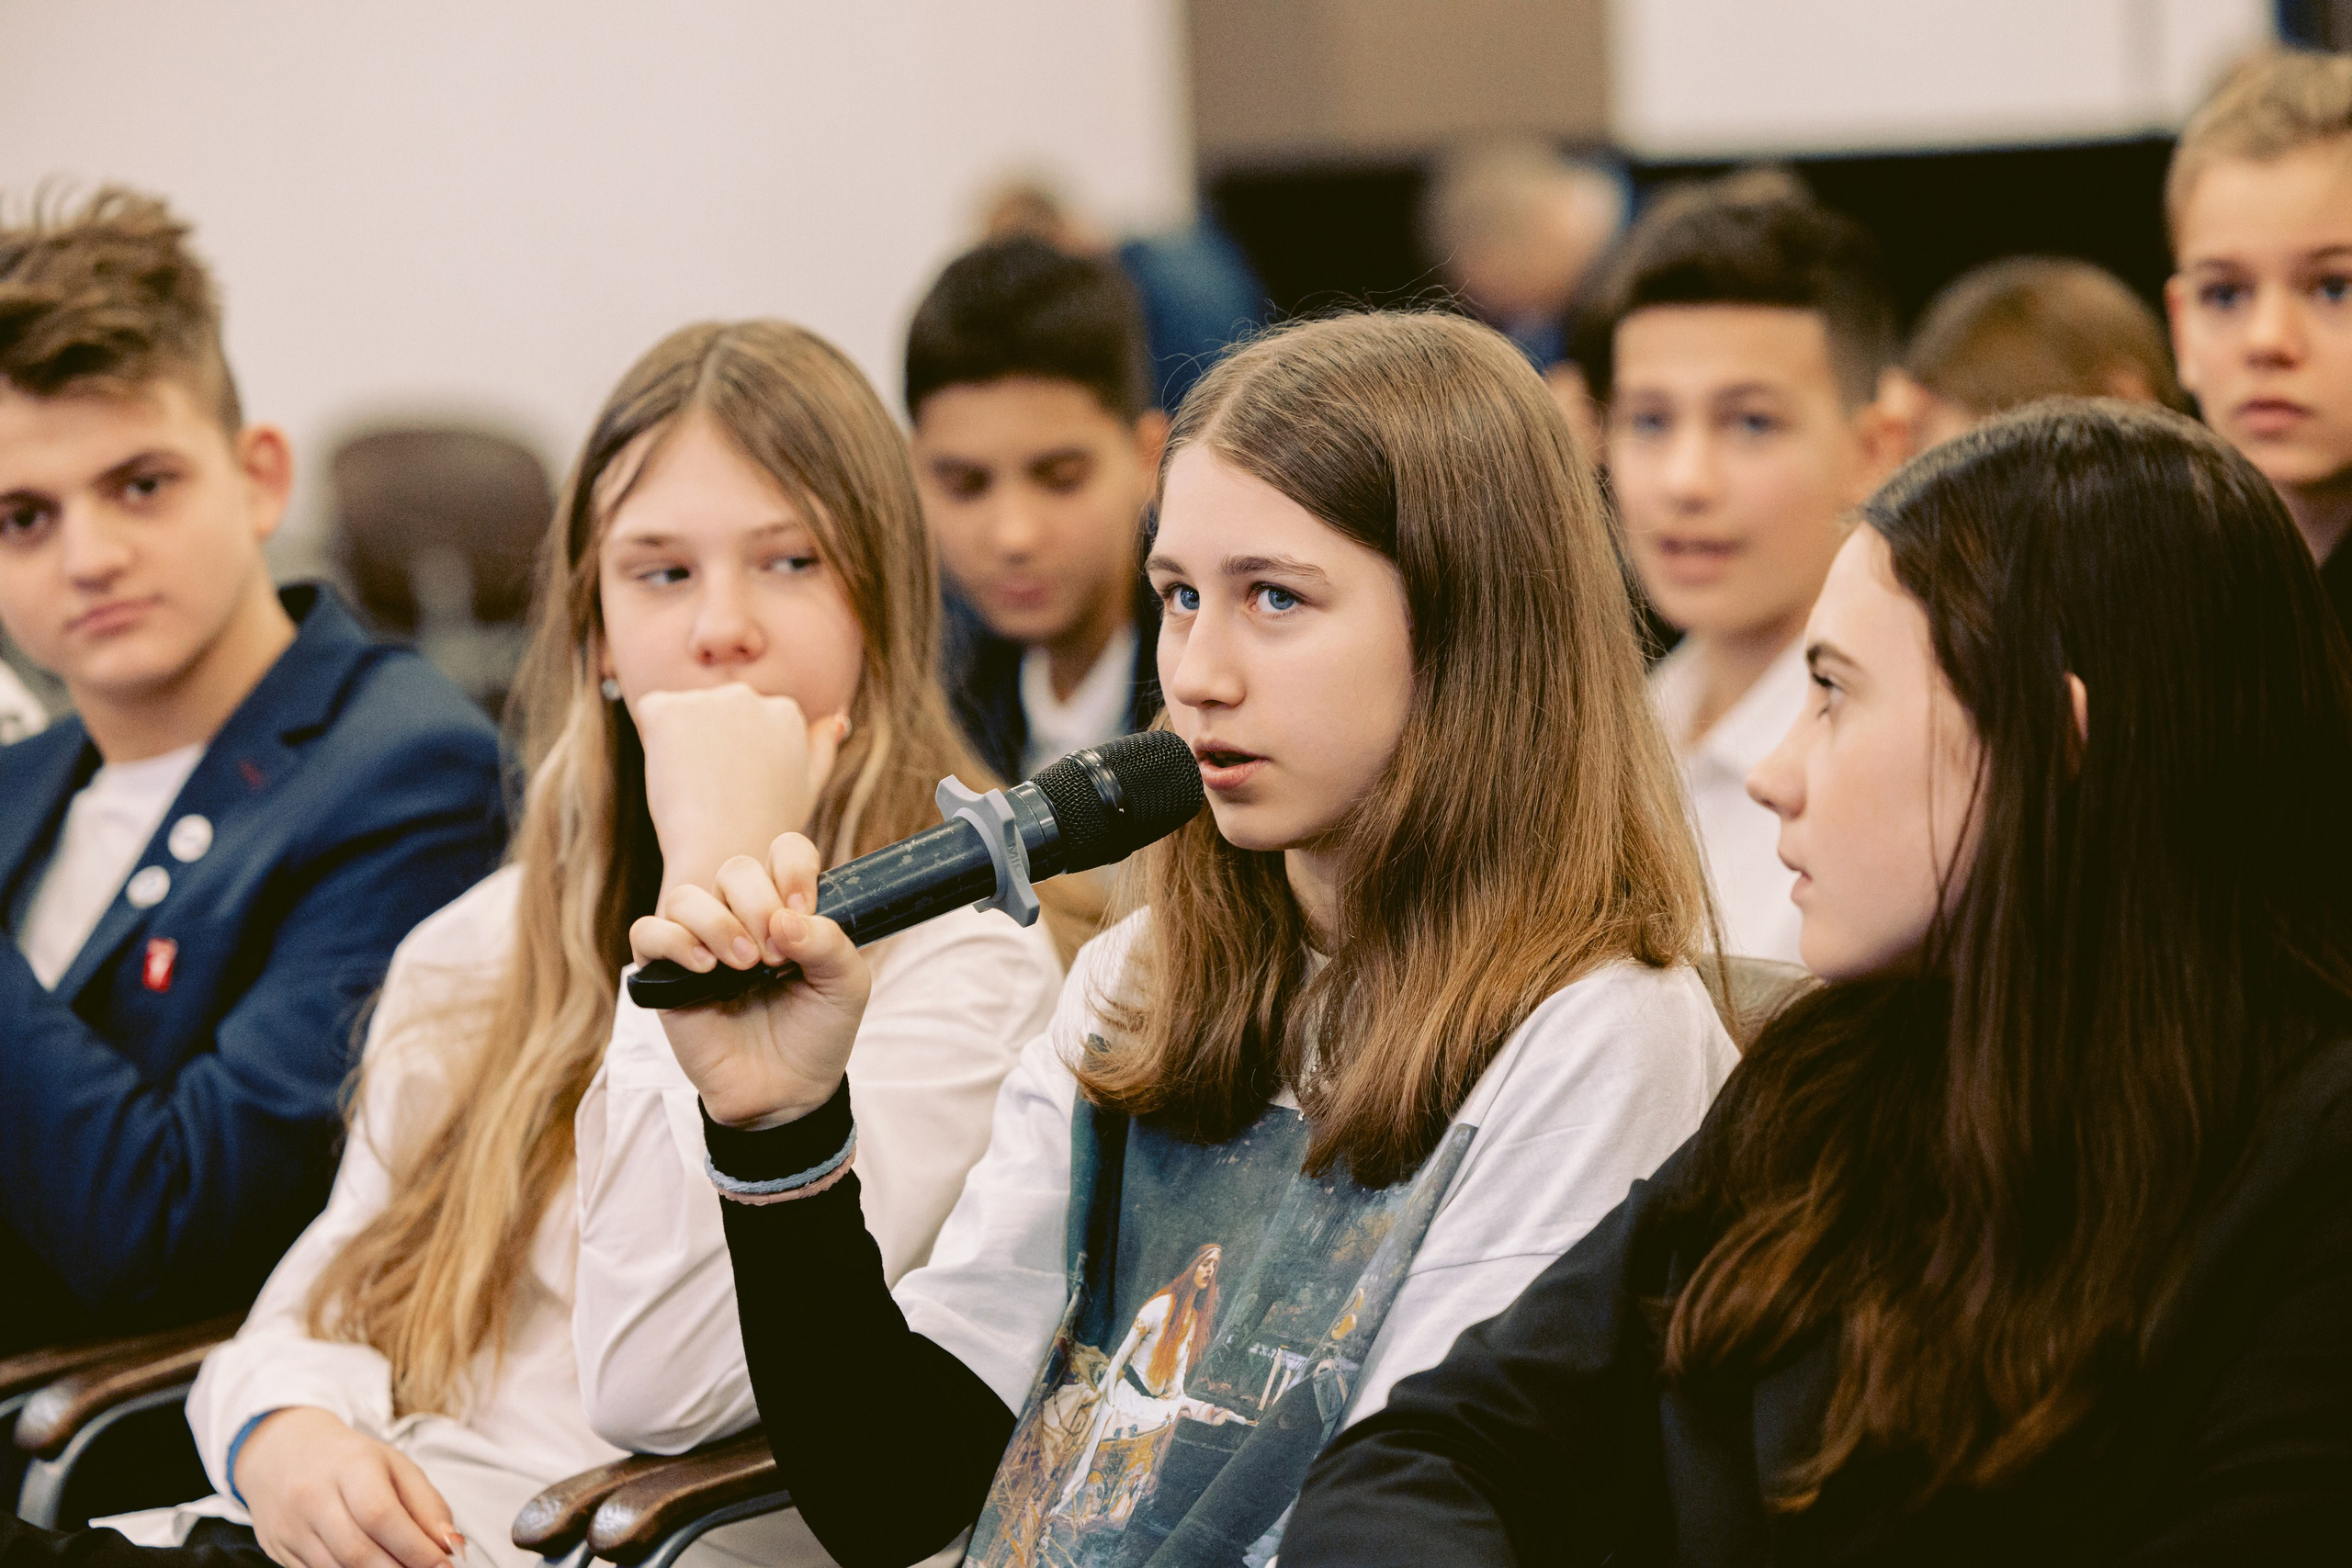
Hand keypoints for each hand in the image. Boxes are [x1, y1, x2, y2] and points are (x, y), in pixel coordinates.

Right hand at [236, 1407, 458, 1567]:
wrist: (282, 1451)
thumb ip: (428, 1506)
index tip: (443, 1565)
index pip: (381, 1515)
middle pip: (358, 1552)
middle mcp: (314, 1497)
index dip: (415, 1548)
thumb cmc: (349, 1460)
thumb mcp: (396, 1467)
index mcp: (350, 1466)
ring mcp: (291, 1526)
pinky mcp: (279, 1550)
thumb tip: (450, 1547)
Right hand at [631, 831, 872, 1126]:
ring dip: (718, 923)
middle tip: (777, 957)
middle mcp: (742, 917)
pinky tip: (706, 968)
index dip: (792, 869)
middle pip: (736, 870)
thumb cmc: (817, 1032)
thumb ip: (830, 943)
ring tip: (744, 965)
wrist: (788, 1090)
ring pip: (688, 897)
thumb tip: (785, 919)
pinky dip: (674, 941)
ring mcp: (700, 943)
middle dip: (759, 905)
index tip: (802, 909)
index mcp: (786, 909)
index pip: (784, 851)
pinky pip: (648, 932)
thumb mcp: (846, 985)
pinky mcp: (665, 974)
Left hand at [633, 684, 846, 900]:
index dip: (734, 755)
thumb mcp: (808, 786)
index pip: (745, 721)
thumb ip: (822, 746)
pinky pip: (652, 714)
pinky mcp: (666, 710)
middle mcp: (749, 695)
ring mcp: (707, 700)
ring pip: (684, 713)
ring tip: (696, 786)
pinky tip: (673, 771)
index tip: (736, 787)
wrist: (727, 854)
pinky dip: (655, 741)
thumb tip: (839, 717)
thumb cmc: (768, 828)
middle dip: (710, 741)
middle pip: (716, 712)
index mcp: (785, 710)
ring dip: (682, 741)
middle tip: (715, 790)